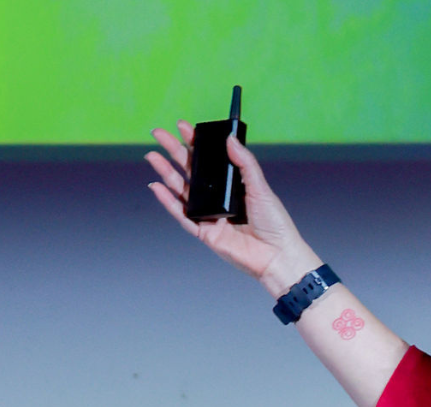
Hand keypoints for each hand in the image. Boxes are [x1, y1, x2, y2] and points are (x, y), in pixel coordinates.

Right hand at [145, 121, 317, 291]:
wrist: (277, 255)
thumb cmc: (275, 223)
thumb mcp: (261, 187)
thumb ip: (245, 163)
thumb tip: (229, 139)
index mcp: (232, 185)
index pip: (209, 160)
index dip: (195, 143)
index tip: (183, 127)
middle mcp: (218, 198)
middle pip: (191, 171)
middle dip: (173, 152)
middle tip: (159, 134)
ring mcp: (209, 214)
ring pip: (182, 190)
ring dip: (166, 173)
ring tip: (153, 156)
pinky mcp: (204, 232)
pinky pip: (182, 215)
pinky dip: (168, 201)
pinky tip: (157, 186)